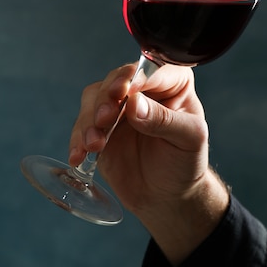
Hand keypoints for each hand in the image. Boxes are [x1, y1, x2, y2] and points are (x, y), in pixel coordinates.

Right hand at [69, 62, 228, 263]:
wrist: (168, 197)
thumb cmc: (186, 163)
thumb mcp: (188, 140)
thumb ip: (164, 120)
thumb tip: (134, 102)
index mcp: (173, 83)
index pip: (152, 69)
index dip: (135, 78)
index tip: (124, 92)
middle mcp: (143, 90)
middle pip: (116, 80)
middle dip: (106, 98)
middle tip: (104, 118)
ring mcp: (119, 109)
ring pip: (94, 99)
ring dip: (89, 119)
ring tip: (94, 144)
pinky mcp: (101, 129)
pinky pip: (83, 126)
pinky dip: (77, 139)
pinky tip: (79, 155)